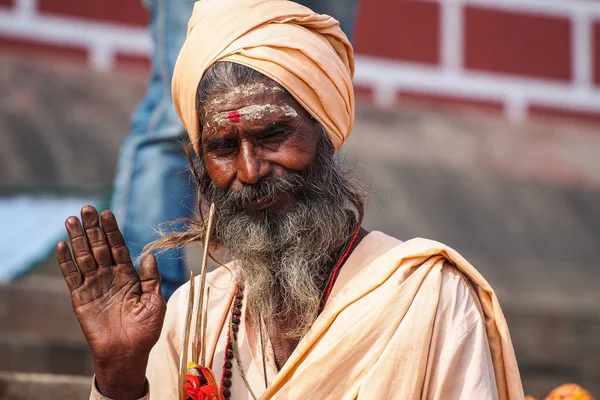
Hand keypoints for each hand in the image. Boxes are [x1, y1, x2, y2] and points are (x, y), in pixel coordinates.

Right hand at [56, 205, 166, 398]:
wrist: (128, 353)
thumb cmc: (145, 329)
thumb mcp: (155, 302)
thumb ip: (151, 279)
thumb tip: (149, 255)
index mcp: (128, 275)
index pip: (118, 247)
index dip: (113, 231)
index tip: (107, 213)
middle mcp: (110, 276)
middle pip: (99, 247)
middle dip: (93, 228)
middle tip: (87, 208)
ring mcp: (94, 286)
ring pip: (84, 257)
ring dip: (77, 239)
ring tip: (71, 220)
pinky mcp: (80, 298)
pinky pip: (72, 277)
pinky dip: (66, 262)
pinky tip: (62, 246)